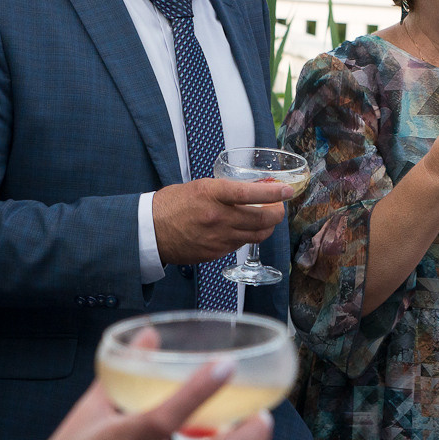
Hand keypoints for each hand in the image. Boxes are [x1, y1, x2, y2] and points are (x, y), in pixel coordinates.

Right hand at [153, 176, 292, 263]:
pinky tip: (243, 229)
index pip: (250, 194)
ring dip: (266, 226)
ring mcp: (218, 238)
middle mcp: (218, 218)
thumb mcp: (200, 187)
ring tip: (265, 218)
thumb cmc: (173, 204)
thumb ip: (226, 189)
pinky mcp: (216, 253)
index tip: (287, 190)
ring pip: (256, 235)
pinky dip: (247, 236)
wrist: (150, 231)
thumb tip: (254, 189)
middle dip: (277, 213)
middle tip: (279, 206)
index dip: (273, 193)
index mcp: (212, 195)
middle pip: (262, 220)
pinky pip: (241, 245)